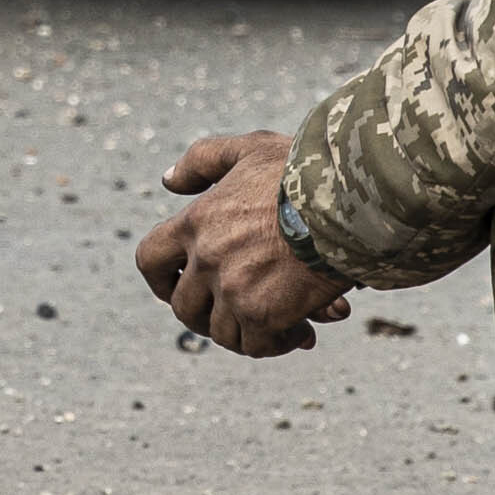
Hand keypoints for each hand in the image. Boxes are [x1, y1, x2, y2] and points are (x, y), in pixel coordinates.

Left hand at [135, 130, 349, 358]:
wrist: (344, 197)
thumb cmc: (300, 171)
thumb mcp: (247, 149)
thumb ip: (202, 161)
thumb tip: (168, 181)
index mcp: (195, 223)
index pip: (150, 261)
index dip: (162, 280)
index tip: (179, 287)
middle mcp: (205, 260)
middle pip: (184, 308)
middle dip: (207, 315)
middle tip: (235, 314)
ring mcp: (231, 290)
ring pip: (222, 332)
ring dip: (247, 332)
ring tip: (277, 324)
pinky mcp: (262, 314)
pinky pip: (257, 345)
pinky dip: (279, 343)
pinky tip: (303, 331)